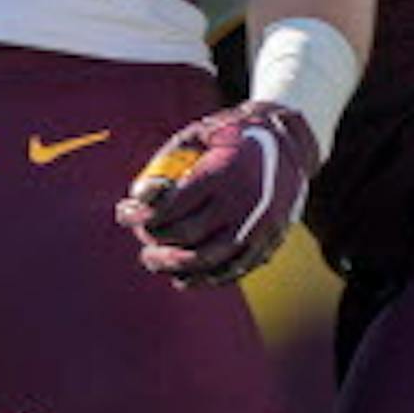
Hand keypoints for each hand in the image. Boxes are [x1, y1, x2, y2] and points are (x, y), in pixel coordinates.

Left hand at [115, 101, 319, 286]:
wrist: (290, 142)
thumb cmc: (232, 136)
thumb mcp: (199, 133)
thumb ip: (167, 161)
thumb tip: (138, 195)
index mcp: (221, 174)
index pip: (172, 206)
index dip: (141, 215)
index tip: (123, 213)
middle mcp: (241, 204)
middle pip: (187, 235)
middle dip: (153, 240)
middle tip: (139, 238)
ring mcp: (258, 227)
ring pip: (208, 261)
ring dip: (173, 266)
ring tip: (151, 260)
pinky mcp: (269, 243)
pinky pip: (234, 270)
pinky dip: (206, 278)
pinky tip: (183, 277)